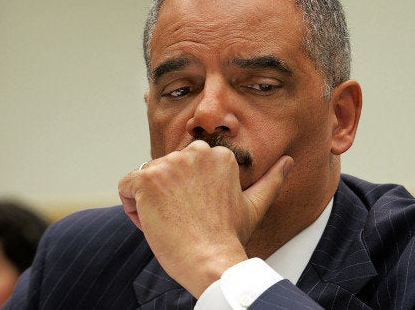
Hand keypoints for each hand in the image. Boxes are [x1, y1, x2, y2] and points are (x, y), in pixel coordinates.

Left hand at [118, 140, 292, 297]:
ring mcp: (169, 165)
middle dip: (168, 193)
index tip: (198, 213)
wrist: (211, 261)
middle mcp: (194, 153)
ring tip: (171, 224)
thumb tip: (289, 161)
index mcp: (218, 155)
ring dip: (150, 202)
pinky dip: (131, 206)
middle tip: (185, 220)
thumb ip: (272, 179)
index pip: (186, 167)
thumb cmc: (230, 237)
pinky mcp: (147, 179)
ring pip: (145, 179)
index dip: (187, 193)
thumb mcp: (255, 205)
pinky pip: (125, 186)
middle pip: (165, 170)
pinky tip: (152, 222)